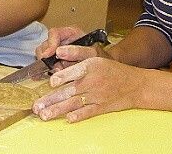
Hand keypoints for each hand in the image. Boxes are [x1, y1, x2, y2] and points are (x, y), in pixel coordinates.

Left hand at [32, 57, 147, 122]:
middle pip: (69, 91)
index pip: (75, 71)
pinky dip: (78, 116)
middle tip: (37, 107)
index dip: (63, 76)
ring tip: (44, 115)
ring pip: (74, 103)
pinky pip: (88, 112)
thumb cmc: (110, 69)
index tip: (52, 82)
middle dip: (51, 100)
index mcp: (91, 66)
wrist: (134, 84)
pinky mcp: (101, 107)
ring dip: (58, 110)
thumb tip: (59, 51)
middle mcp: (92, 81)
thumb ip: (76, 54)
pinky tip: (68, 119)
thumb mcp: (95, 56)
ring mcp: (97, 95)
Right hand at [36, 26, 110, 70]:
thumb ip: (77, 51)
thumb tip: (58, 51)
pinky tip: (48, 75)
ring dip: (48, 64)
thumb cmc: (101, 58)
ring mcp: (58, 51)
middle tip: (55, 67)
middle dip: (47, 56)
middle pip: (45, 43)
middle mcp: (62, 40)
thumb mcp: (92, 53)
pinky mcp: (56, 61)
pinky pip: (46, 64)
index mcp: (70, 33)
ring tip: (58, 72)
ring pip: (43, 54)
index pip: (54, 33)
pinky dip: (45, 70)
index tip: (49, 54)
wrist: (105, 69)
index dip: (50, 43)